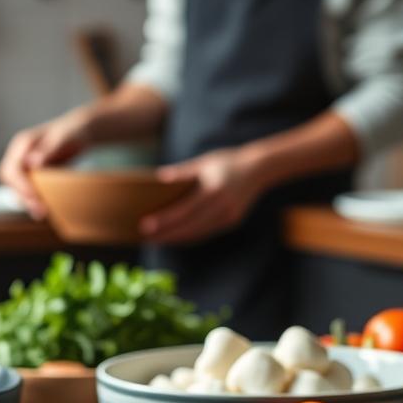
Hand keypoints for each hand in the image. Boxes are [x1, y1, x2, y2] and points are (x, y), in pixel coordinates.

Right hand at [0, 109, 92, 217]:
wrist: (79, 131)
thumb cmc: (72, 132)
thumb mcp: (63, 138)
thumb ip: (47, 150)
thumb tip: (32, 163)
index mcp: (22, 143)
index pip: (11, 168)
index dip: (20, 186)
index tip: (34, 197)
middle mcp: (19, 154)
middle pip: (9, 180)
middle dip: (22, 196)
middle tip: (40, 211)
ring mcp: (24, 164)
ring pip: (15, 187)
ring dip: (26, 201)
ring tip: (42, 213)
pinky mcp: (31, 173)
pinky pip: (26, 189)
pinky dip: (32, 199)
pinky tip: (44, 209)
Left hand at [140, 149, 265, 243]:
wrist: (258, 170)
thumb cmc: (225, 162)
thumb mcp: (203, 162)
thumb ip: (181, 172)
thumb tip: (157, 179)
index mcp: (214, 190)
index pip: (184, 210)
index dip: (164, 220)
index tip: (145, 226)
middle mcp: (222, 206)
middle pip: (189, 227)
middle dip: (166, 235)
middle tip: (144, 238)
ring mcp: (228, 217)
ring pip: (197, 234)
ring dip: (175, 239)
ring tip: (155, 240)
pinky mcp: (231, 223)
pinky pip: (205, 234)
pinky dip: (188, 237)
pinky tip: (174, 238)